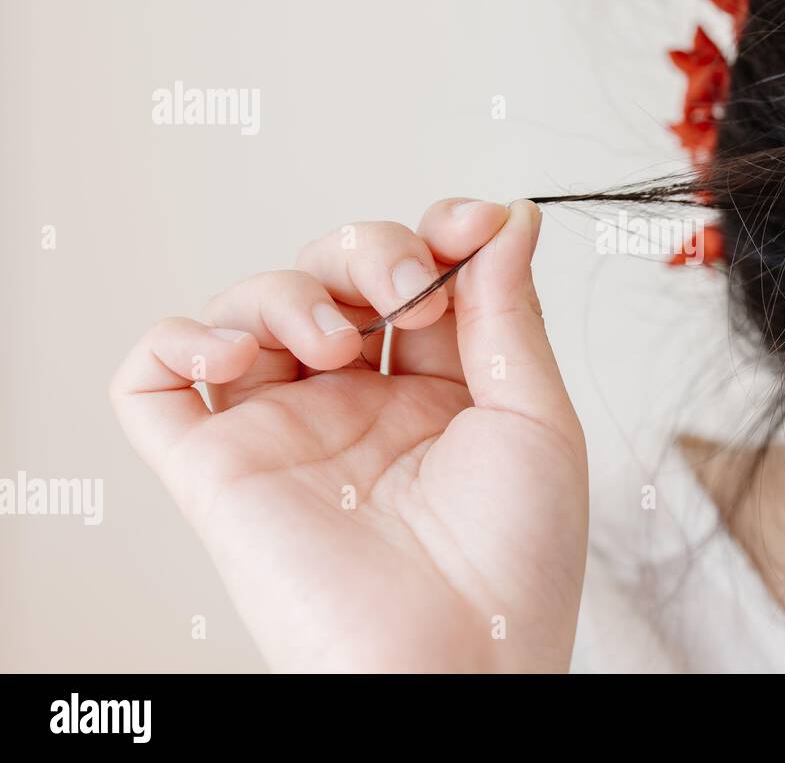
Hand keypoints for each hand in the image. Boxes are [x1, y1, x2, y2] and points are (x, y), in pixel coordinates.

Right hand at [110, 199, 586, 671]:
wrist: (460, 663)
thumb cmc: (515, 562)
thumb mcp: (534, 418)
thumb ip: (507, 311)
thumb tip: (506, 219)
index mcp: (434, 393)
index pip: (413, 278)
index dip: (434, 236)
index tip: (469, 226)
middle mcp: (355, 406)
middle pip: (330, 276)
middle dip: (368, 249)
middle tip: (409, 289)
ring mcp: (283, 433)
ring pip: (247, 309)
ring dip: (288, 289)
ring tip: (338, 340)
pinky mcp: (215, 468)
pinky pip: (153, 382)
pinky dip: (179, 335)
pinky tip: (239, 348)